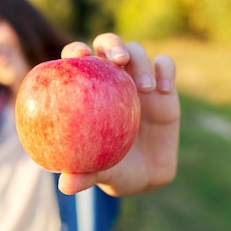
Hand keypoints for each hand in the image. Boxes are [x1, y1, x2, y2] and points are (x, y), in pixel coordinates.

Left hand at [57, 33, 179, 195]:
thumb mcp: (99, 174)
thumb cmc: (112, 170)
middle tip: (117, 60)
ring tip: (145, 88)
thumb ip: (83, 176)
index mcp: (87, 91)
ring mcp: (138, 80)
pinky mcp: (164, 88)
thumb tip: (64, 185)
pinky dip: (165, 70)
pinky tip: (164, 89)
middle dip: (111, 44)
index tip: (79, 56)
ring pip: (137, 52)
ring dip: (141, 61)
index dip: (76, 52)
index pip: (77, 60)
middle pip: (108, 45)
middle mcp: (111, 79)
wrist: (145, 175)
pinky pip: (165, 66)